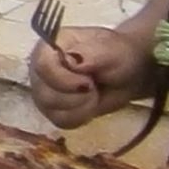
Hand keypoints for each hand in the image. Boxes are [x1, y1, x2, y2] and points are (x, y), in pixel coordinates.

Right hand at [30, 20, 154, 129]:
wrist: (127, 74)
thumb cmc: (117, 55)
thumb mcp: (111, 50)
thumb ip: (92, 54)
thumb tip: (73, 62)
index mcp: (49, 46)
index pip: (43, 66)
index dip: (64, 79)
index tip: (89, 83)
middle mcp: (40, 68)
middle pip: (44, 93)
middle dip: (76, 96)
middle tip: (94, 86)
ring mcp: (43, 90)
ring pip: (51, 109)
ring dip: (80, 106)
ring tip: (94, 93)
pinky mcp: (51, 109)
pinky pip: (59, 121)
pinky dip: (80, 116)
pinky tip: (89, 104)